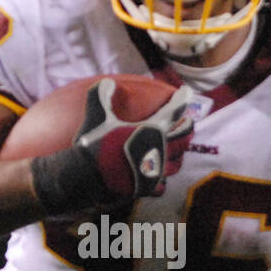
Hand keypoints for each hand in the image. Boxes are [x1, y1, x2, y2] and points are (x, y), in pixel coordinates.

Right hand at [32, 79, 192, 212]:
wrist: (85, 176)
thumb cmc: (91, 143)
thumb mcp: (95, 113)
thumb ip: (102, 93)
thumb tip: (108, 81)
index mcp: (151, 129)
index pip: (175, 110)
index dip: (182, 98)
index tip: (186, 92)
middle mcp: (158, 150)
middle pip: (184, 137)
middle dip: (186, 129)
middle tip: (186, 125)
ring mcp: (155, 171)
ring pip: (177, 163)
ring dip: (177, 155)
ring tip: (174, 152)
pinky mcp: (147, 188)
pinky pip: (162, 185)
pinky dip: (161, 181)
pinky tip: (156, 177)